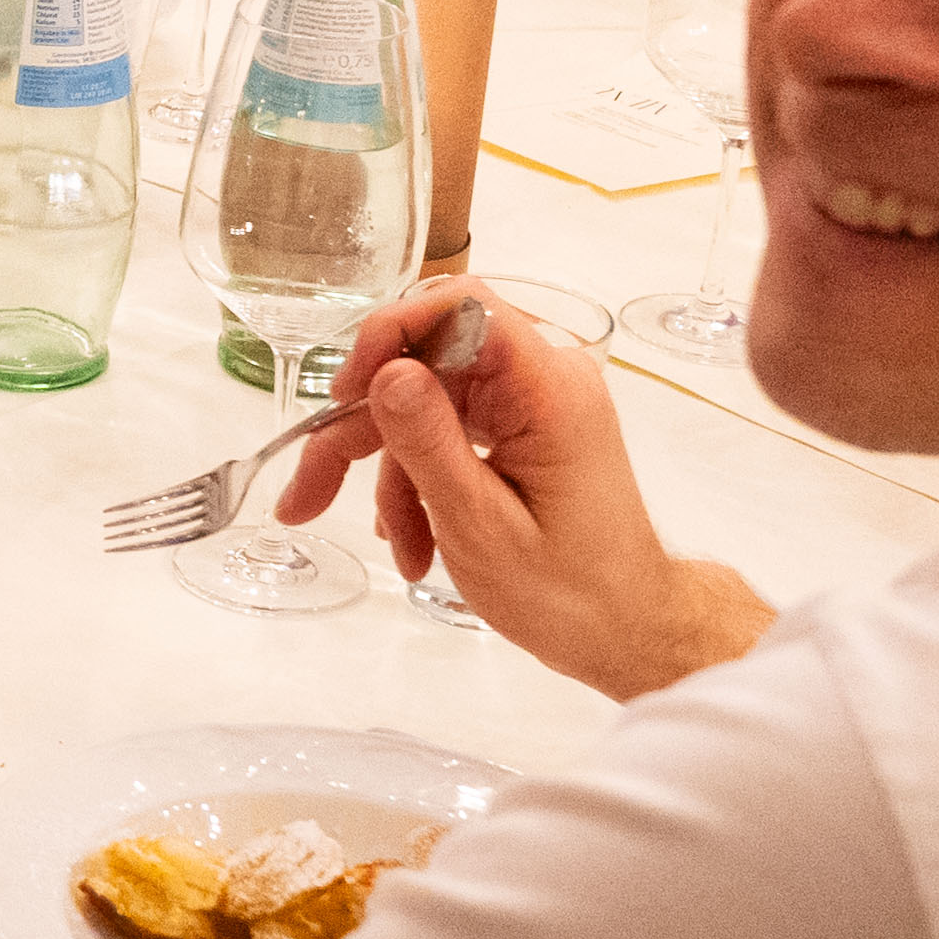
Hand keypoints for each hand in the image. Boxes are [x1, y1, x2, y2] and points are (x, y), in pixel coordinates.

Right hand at [272, 276, 767, 700]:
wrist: (630, 632)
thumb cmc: (569, 594)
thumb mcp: (481, 526)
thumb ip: (429, 442)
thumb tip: (385, 370)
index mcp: (548, 389)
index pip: (461, 307)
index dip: (390, 333)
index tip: (343, 394)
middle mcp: (544, 380)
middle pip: (426, 366)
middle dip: (361, 432)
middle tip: (307, 495)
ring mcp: (534, 404)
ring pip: (427, 406)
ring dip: (395, 477)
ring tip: (398, 551)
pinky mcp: (525, 429)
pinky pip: (450, 431)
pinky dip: (422, 482)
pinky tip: (415, 540)